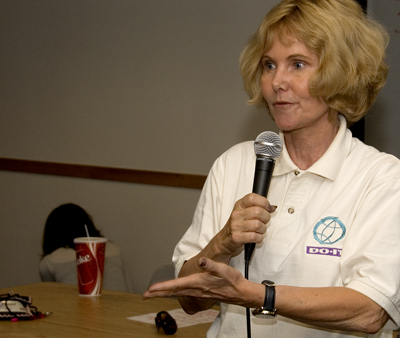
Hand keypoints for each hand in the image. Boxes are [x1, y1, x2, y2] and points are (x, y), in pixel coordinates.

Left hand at [143, 257, 261, 308]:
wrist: (240, 292)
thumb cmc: (232, 280)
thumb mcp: (223, 269)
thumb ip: (211, 265)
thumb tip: (201, 260)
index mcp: (197, 283)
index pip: (176, 285)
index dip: (162, 287)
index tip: (150, 289)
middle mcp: (195, 289)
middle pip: (173, 292)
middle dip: (158, 293)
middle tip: (145, 295)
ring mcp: (197, 292)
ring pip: (177, 293)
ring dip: (165, 293)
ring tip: (154, 293)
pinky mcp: (201, 293)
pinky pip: (183, 293)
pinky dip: (174, 293)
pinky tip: (173, 292)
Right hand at [216, 193, 275, 257]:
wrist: (224, 240)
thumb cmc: (238, 225)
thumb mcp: (245, 212)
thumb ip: (258, 207)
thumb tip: (272, 207)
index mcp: (239, 205)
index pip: (252, 197)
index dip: (264, 202)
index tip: (268, 208)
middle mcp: (236, 214)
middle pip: (258, 211)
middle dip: (266, 218)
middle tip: (264, 221)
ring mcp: (235, 226)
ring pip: (258, 225)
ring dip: (263, 229)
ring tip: (259, 230)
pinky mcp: (237, 237)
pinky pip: (255, 236)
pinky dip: (259, 238)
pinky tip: (256, 237)